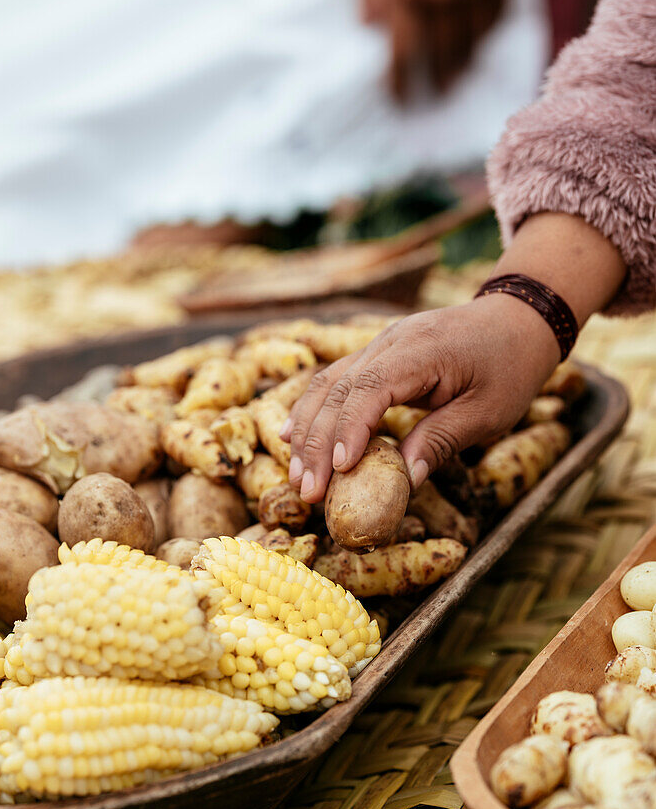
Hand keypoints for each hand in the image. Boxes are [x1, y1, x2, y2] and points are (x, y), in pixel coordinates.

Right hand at [282, 295, 559, 502]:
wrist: (517, 318)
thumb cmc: (509, 367)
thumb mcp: (489, 412)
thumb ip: (442, 440)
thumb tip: (404, 480)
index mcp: (421, 350)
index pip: (371, 387)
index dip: (350, 429)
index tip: (339, 469)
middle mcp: (390, 342)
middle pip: (338, 389)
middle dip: (317, 442)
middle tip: (307, 490)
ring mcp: (379, 344)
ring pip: (327, 384)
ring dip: (307, 430)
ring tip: (296, 474)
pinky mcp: (376, 354)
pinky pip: (335, 379)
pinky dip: (312, 410)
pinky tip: (291, 435)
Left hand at [362, 0, 505, 97]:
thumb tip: (369, 29)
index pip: (402, 52)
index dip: (398, 82)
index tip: (397, 100)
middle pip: (441, 55)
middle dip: (436, 80)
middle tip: (433, 95)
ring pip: (471, 43)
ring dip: (462, 64)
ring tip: (455, 75)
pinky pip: (493, 21)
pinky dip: (483, 35)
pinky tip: (475, 42)